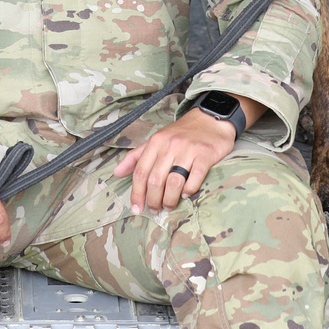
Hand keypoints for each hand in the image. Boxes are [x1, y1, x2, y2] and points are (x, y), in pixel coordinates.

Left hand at [113, 95, 263, 213]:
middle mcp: (170, 146)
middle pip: (155, 180)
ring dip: (169, 199)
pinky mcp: (205, 155)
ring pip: (173, 182)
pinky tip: (186, 194)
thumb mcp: (156, 140)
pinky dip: (189, 190)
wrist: (211, 119)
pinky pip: (194, 178)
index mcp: (155, 142)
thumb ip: (136, 156)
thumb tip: (116, 173)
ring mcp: (188, 150)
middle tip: (155, 209)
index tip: (136, 208)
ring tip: (169, 206)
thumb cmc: (181, 133)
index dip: (137, 193)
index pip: (141, 172)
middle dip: (153, 200)